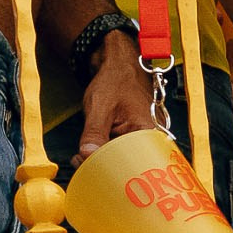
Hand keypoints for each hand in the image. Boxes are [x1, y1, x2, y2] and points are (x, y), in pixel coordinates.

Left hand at [74, 31, 157, 163]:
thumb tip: (87, 157)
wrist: (119, 63)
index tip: (88, 168)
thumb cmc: (115, 78)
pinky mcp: (134, 137)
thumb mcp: (100, 106)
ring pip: (122, 159)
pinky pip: (120, 151)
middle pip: (128, 164)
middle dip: (103, 167)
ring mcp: (143, 137)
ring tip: (82, 157)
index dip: (109, 169)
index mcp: (149, 130)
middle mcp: (152, 137)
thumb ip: (94, 133)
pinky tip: (90, 152)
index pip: (132, 162)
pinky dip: (105, 153)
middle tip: (80, 163)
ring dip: (102, 161)